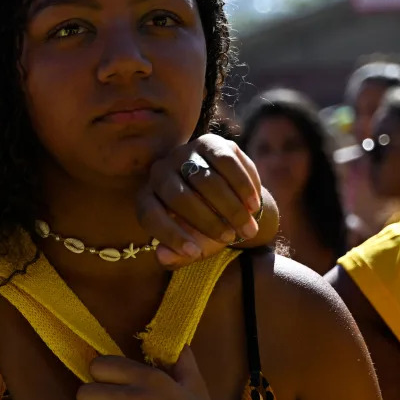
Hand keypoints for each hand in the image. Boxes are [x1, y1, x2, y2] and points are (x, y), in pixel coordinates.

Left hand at [137, 134, 262, 267]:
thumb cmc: (203, 229)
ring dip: (230, 207)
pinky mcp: (211, 143)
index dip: (171, 235)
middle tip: (229, 238)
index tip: (195, 253)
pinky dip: (242, 186)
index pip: (150, 215)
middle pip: (179, 196)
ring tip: (247, 227)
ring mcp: (184, 153)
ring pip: (205, 179)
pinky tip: (253, 205)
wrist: (229, 201)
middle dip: (207, 221)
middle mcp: (160, 172)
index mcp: (147, 197)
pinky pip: (227, 162)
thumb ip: (176, 256)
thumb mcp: (190, 246)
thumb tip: (162, 257)